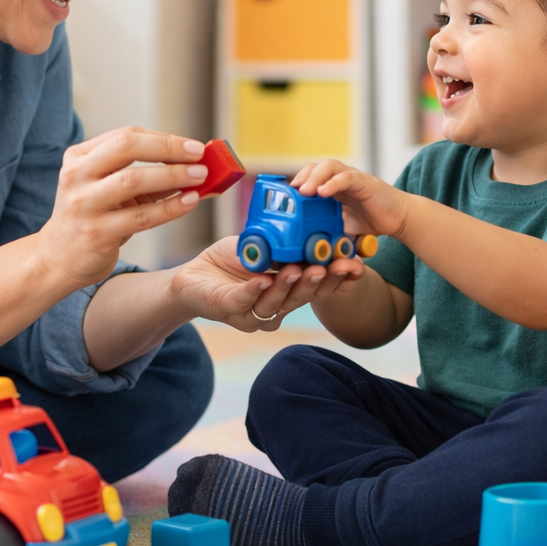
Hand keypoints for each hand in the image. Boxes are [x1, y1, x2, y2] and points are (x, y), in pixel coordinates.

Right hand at [37, 127, 207, 289]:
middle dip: (167, 147)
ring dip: (172, 175)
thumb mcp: (109, 190)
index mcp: (79, 156)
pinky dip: (169, 207)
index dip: (163, 138)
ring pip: (132, 180)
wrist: (57, 259)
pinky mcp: (96, 232)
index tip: (193, 146)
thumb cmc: (92, 218)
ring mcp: (84, 204)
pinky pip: (140, 216)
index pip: (126, 135)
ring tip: (201, 176)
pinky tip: (190, 201)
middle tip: (198, 154)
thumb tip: (193, 165)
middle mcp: (77, 175)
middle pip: (126, 147)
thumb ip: (146, 176)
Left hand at [169, 236, 363, 332]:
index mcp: (287, 293)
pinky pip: (244, 301)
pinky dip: (255, 290)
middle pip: (302, 298)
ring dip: (290, 285)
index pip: (318, 288)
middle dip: (320, 281)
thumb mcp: (264, 247)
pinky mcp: (228, 311)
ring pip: (276, 303)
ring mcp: (252, 314)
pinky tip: (263, 279)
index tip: (354, 264)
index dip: (337, 278)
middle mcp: (274, 308)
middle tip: (333, 265)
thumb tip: (315, 231)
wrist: (192, 275)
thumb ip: (286, 246)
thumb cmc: (230, 262)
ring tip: (301, 268)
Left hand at [292, 159, 408, 239]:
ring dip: (314, 177)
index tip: (284, 197)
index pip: (309, 176)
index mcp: (332, 188)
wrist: (399, 220)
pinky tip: (323, 192)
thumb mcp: (341, 230)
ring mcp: (352, 178)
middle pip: (316, 166)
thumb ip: (326, 234)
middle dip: (302, 176)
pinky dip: (333, 182)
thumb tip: (305, 251)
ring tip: (305, 191)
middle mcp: (340, 179)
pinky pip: (347, 176)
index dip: (296, 183)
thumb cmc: (370, 223)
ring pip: (329, 166)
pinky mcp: (365, 182)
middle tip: (292, 192)